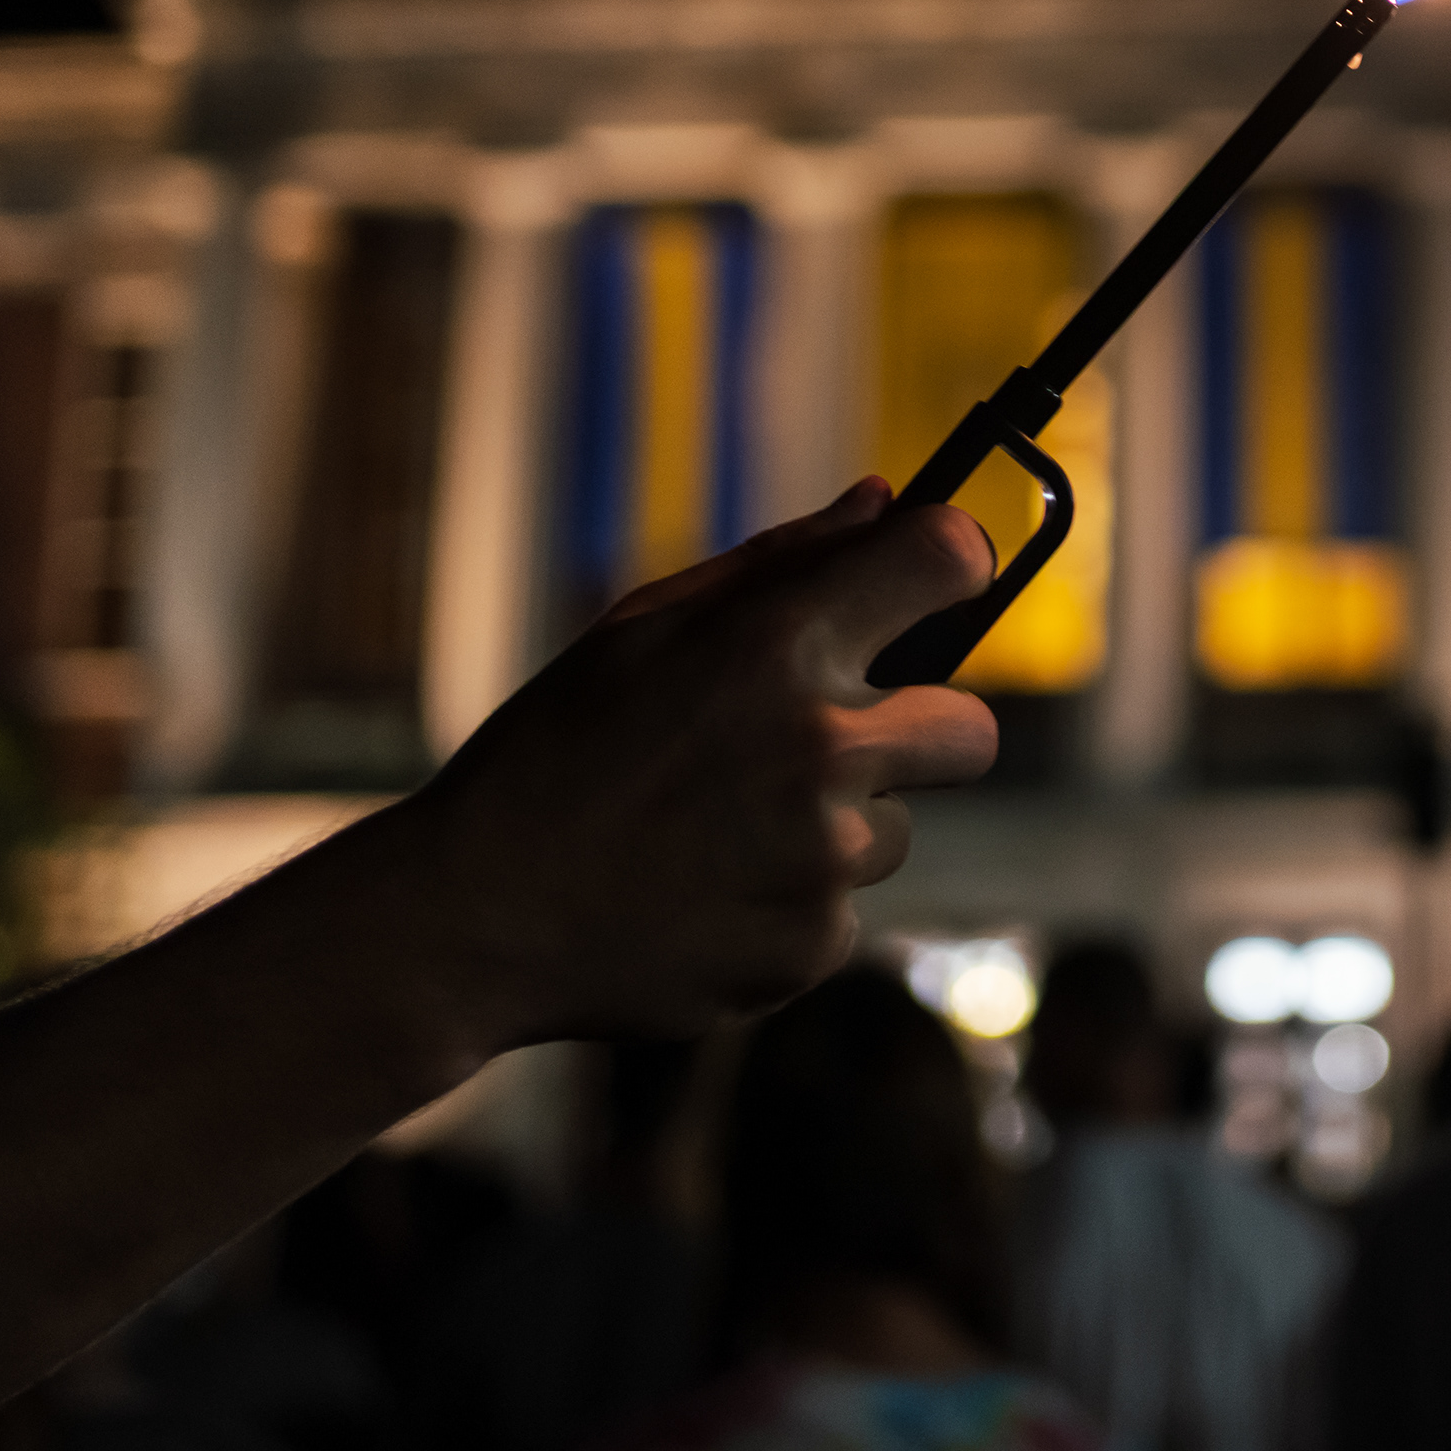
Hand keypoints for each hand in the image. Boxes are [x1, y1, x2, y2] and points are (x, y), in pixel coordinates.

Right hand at [393, 479, 999, 1049]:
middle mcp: (819, 748)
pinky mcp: (811, 948)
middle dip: (921, 732)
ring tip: (720, 832)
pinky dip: (791, 903)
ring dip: (836, 826)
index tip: (938, 580)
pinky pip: (843, 910)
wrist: (479, 913)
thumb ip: (779, 564)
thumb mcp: (643, 629)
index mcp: (776, 645)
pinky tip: (705, 893)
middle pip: (971, 731)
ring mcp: (822, 859)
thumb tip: (884, 502)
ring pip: (895, 829)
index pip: (946, 559)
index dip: (953, 562)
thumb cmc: (556, 749)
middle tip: (830, 744)